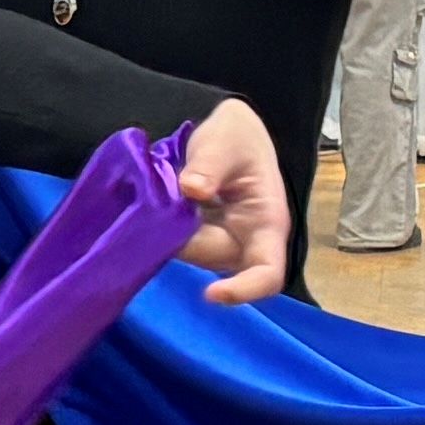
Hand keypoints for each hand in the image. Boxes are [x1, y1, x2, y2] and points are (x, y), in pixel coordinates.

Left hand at [170, 99, 292, 302]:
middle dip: (184, 239)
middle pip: (214, 260)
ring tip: (163, 194)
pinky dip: (166, 230)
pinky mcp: (203, 237)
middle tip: (161, 201)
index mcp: (266, 222)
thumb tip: (191, 189)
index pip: (267, 273)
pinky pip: (183, 243)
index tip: (210, 293)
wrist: (233, 131)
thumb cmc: (238, 136)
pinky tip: (157, 206)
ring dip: (172, 232)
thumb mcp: (225, 141)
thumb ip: (209, 163)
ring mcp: (224, 240)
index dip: (243, 290)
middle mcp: (248, 240)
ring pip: (193, 252)